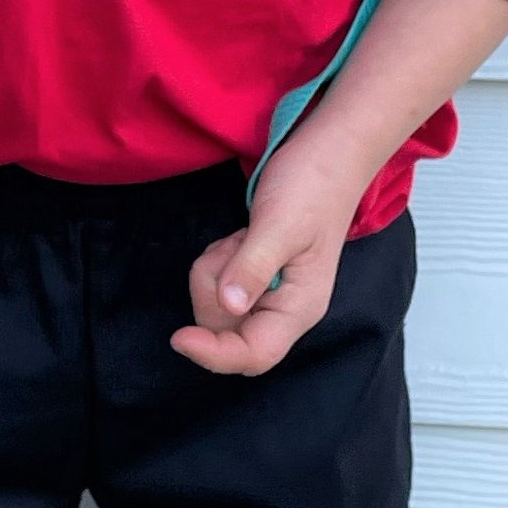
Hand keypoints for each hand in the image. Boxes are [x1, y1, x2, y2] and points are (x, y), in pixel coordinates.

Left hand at [172, 158, 360, 376]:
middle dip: (214, 289)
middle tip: (235, 246)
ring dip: (216, 270)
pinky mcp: (255, 278)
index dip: (215, 355)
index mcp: (301, 307)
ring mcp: (269, 295)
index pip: (255, 355)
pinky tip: (242, 237)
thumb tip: (230, 306)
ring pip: (216, 306)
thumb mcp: (280, 223)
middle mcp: (284, 309)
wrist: (328, 153)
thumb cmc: (313, 185)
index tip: (179, 337)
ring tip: (243, 237)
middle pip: (226, 331)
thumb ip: (254, 266)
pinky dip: (219, 261)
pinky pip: (217, 285)